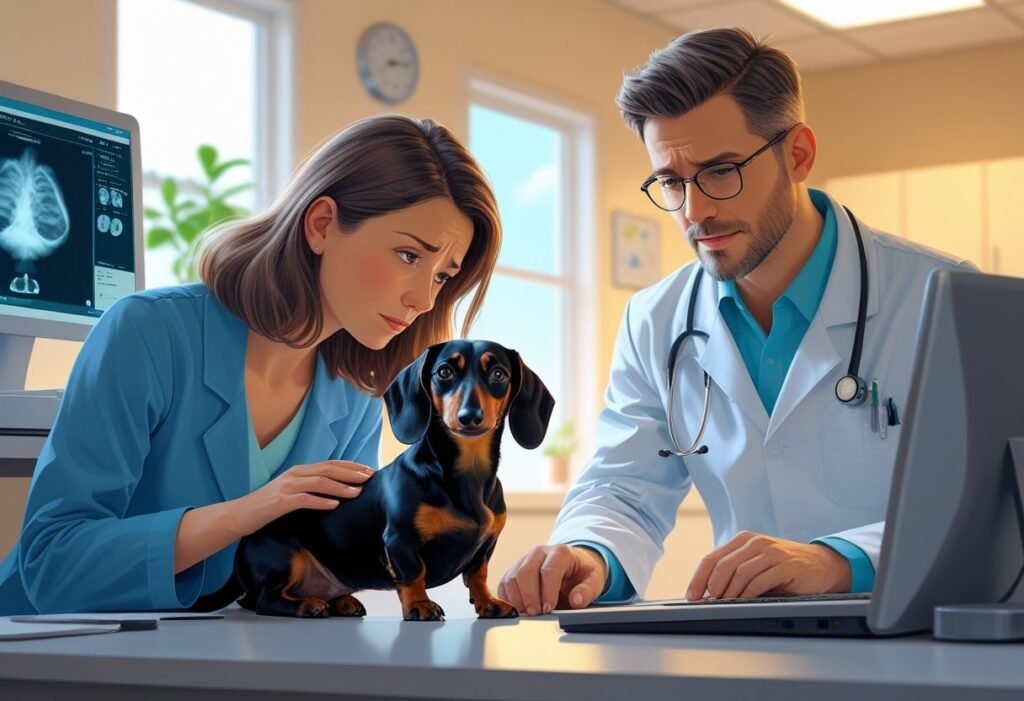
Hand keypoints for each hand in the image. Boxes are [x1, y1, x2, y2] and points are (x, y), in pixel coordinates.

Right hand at [233, 460, 373, 534]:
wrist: (239, 515)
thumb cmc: (268, 506)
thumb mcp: (292, 492)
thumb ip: (310, 487)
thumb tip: (337, 491)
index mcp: (299, 470)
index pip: (330, 464)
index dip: (351, 466)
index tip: (369, 470)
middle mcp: (294, 474)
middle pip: (328, 469)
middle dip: (351, 472)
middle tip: (370, 477)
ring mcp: (286, 487)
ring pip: (319, 482)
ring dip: (341, 486)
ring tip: (357, 492)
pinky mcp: (279, 502)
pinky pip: (304, 499)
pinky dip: (321, 501)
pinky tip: (334, 505)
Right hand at [498, 544, 607, 615]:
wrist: (574, 565)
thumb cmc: (582, 573)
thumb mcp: (595, 580)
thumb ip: (588, 590)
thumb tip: (577, 600)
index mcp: (560, 552)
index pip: (548, 570)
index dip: (547, 591)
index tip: (549, 608)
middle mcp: (539, 552)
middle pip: (525, 572)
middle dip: (529, 596)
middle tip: (537, 614)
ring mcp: (524, 560)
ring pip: (511, 578)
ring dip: (517, 600)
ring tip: (529, 614)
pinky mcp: (514, 571)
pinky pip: (504, 585)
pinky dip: (508, 600)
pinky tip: (520, 610)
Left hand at [684, 531, 850, 600]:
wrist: (821, 564)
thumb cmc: (784, 567)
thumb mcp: (756, 565)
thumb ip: (735, 573)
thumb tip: (708, 595)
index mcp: (743, 540)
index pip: (712, 558)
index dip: (698, 578)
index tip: (691, 595)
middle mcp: (755, 542)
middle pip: (722, 565)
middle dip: (710, 586)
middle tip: (706, 603)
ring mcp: (771, 552)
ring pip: (739, 572)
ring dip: (729, 592)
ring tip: (724, 605)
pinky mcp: (785, 564)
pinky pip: (760, 580)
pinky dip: (748, 594)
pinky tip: (743, 602)